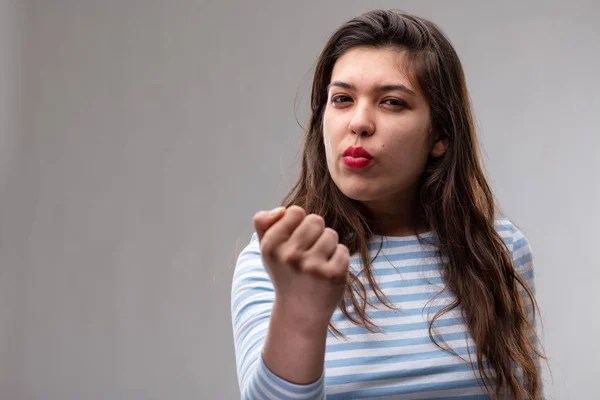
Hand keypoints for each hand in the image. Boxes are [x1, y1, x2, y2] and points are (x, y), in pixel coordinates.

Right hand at [253, 205, 349, 324]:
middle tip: (308, 253)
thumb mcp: (267, 249)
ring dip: (327, 247)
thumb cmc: (285, 273)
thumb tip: (281, 210)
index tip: (294, 241)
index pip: (295, 211)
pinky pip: (342, 250)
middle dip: (315, 233)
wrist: (299, 312)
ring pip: (331, 234)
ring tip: (316, 265)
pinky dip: (338, 260)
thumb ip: (264, 223)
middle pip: (315, 220)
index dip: (298, 224)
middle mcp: (290, 256)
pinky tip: (326, 274)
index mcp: (271, 246)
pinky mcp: (333, 275)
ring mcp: (313, 266)